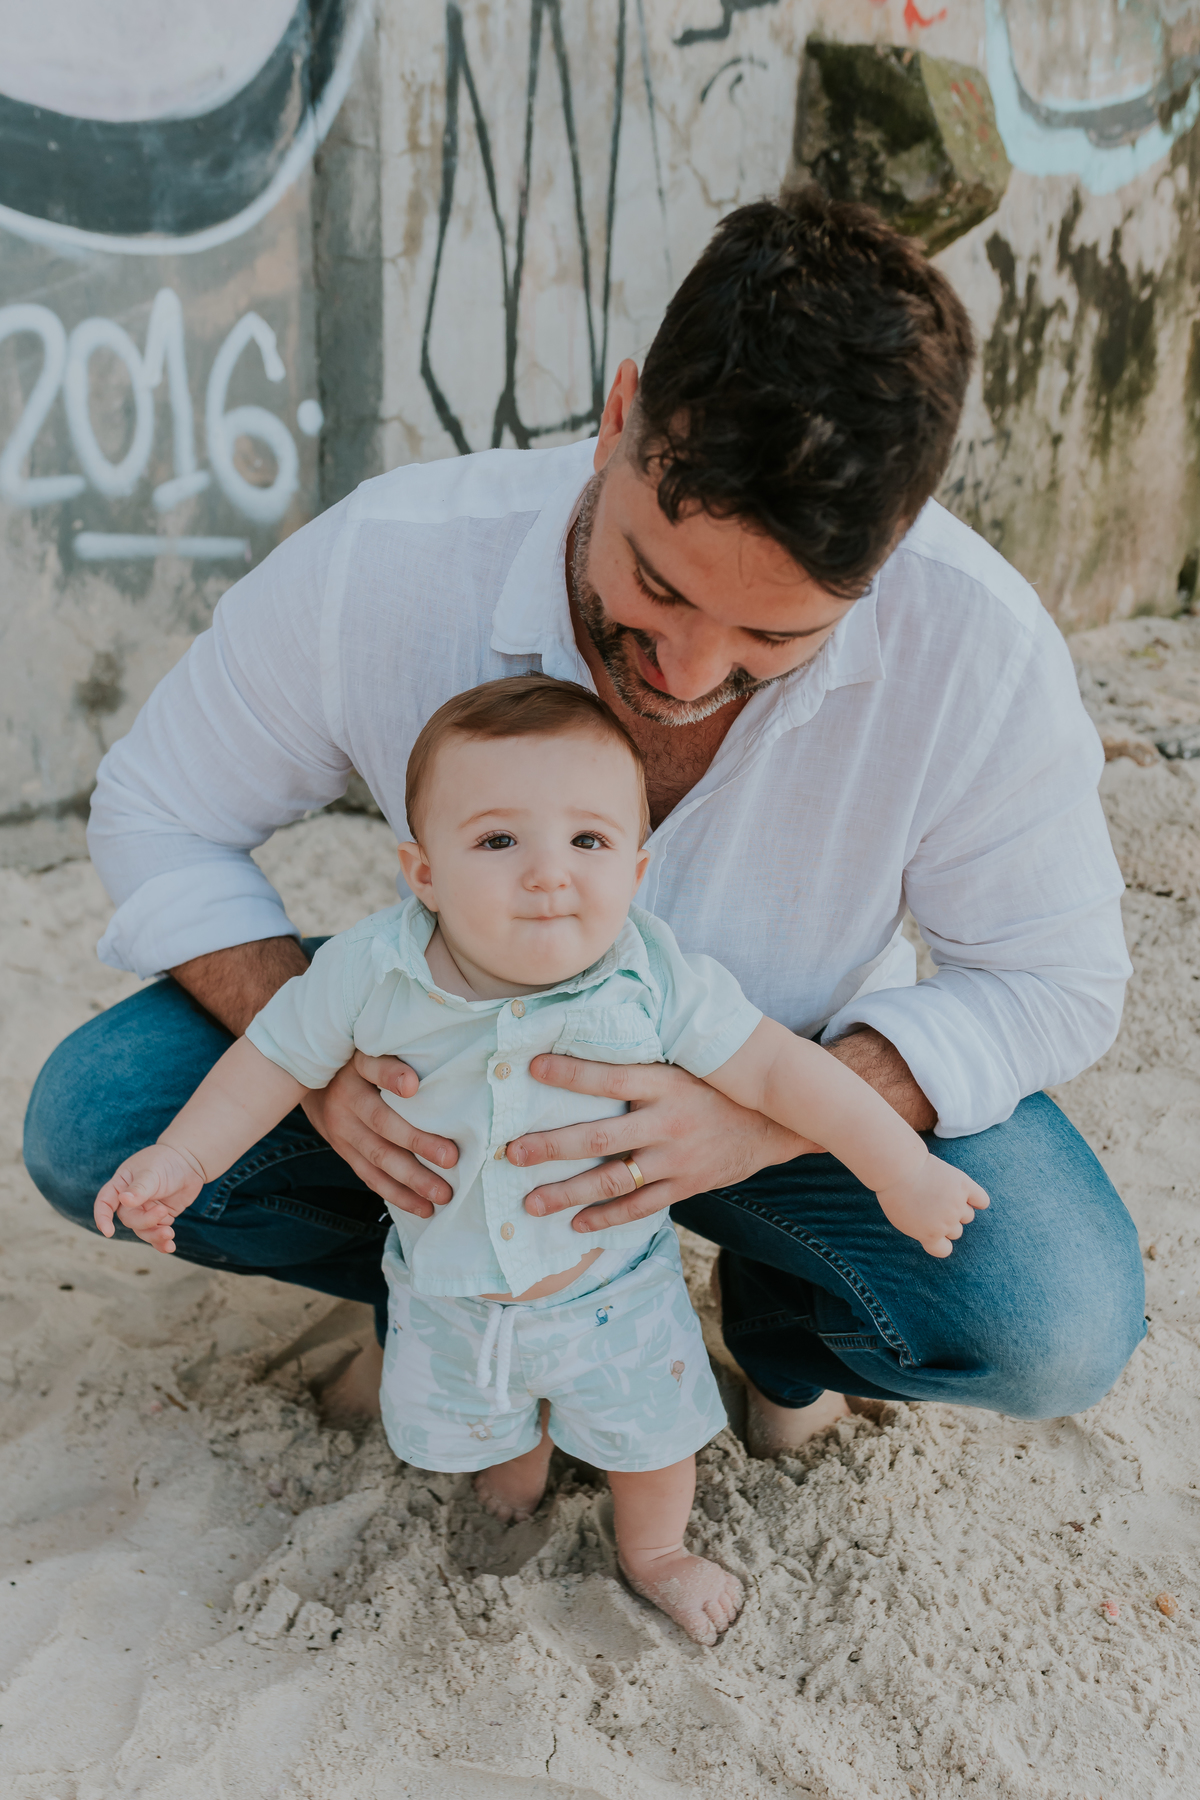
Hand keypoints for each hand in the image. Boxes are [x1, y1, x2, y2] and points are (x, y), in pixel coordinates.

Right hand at [94, 1145, 204, 1253]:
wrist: (190, 1161)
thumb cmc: (166, 1161)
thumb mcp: (151, 1173)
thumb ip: (139, 1188)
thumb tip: (124, 1200)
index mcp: (121, 1185)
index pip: (105, 1202)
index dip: (102, 1217)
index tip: (108, 1232)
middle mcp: (130, 1200)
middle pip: (129, 1219)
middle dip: (145, 1221)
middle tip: (163, 1211)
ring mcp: (145, 1210)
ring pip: (143, 1230)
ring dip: (154, 1236)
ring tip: (169, 1234)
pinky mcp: (161, 1217)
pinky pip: (157, 1233)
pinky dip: (162, 1242)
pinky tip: (170, 1247)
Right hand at [301, 1052, 458, 1216]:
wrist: (311, 1083)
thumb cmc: (361, 1064)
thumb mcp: (374, 1050)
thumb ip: (396, 1058)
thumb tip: (425, 1072)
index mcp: (357, 1068)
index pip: (373, 1068)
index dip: (391, 1076)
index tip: (413, 1085)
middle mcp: (346, 1099)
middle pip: (381, 1122)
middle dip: (416, 1142)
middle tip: (450, 1158)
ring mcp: (342, 1129)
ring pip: (377, 1156)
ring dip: (411, 1179)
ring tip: (442, 1193)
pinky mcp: (345, 1152)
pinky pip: (370, 1177)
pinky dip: (397, 1194)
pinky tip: (423, 1207)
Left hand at [508, 1056, 818, 1230]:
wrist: (774, 1123)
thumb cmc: (718, 1087)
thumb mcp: (686, 1064)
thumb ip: (643, 1063)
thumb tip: (591, 1041)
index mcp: (665, 1083)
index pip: (609, 1077)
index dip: (570, 1073)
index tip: (531, 1068)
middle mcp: (667, 1122)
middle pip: (598, 1137)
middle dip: (550, 1147)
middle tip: (511, 1154)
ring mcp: (675, 1159)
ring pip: (612, 1181)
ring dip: (567, 1193)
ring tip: (531, 1202)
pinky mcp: (685, 1186)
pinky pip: (639, 1207)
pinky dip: (606, 1218)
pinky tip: (577, 1225)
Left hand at [875, 1157, 989, 1257]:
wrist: (897, 1168)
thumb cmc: (894, 1192)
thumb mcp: (902, 1220)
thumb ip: (922, 1231)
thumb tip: (939, 1234)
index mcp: (930, 1236)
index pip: (944, 1250)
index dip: (938, 1239)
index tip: (930, 1227)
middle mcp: (946, 1224)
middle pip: (956, 1231)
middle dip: (945, 1220)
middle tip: (931, 1203)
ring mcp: (956, 1205)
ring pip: (968, 1215)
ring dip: (959, 1207)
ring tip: (942, 1193)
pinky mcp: (964, 1186)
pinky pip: (982, 1200)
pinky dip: (978, 1200)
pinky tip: (968, 1194)